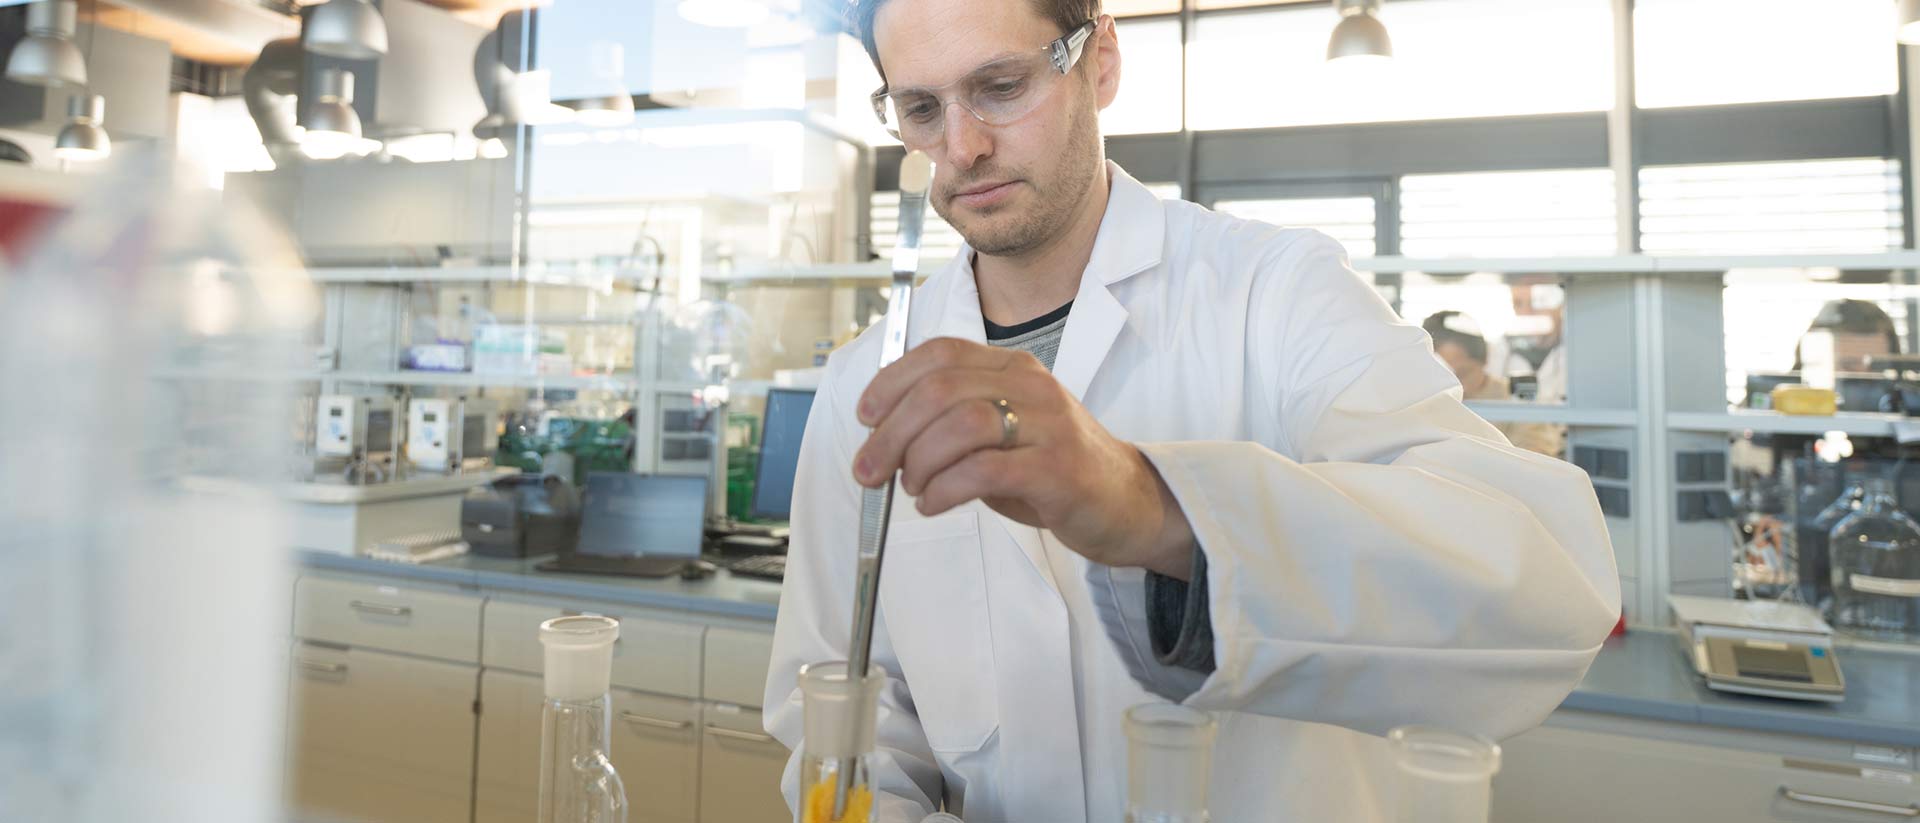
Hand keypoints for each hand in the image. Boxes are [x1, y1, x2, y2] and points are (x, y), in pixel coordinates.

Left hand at [852, 337, 1194, 577]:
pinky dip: (944, 489)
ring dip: (918, 460)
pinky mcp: (1057, 470)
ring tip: (912, 487)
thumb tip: (884, 439)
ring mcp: (1048, 426)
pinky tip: (934, 503)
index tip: (866, 417)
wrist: (1127, 502)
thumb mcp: (1001, 433)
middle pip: (940, 390)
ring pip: (960, 425)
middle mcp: (1031, 386)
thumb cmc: (1054, 470)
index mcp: (1013, 368)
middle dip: (890, 432)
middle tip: (869, 470)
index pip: (940, 354)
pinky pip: (984, 470)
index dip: (891, 382)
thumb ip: (952, 426)